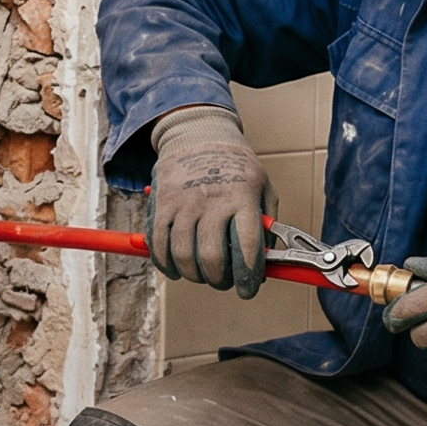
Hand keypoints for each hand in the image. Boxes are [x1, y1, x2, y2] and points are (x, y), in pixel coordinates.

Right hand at [146, 106, 276, 297]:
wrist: (199, 135)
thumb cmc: (237, 169)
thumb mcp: (264, 190)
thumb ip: (268, 227)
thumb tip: (267, 267)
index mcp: (242, 197)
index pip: (247, 247)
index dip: (248, 277)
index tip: (248, 289)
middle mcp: (212, 200)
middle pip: (211, 257)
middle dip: (219, 280)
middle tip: (223, 282)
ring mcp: (183, 202)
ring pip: (182, 255)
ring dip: (194, 275)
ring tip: (202, 275)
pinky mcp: (161, 204)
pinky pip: (158, 244)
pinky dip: (166, 264)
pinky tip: (177, 268)